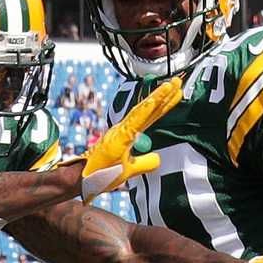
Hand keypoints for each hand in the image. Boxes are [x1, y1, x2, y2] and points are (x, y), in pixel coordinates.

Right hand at [79, 78, 181, 200]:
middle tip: (178, 81)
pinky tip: (154, 101)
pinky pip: (133, 122)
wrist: (84, 181)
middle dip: (164, 95)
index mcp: (128, 133)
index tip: (177, 92)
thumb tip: (158, 158)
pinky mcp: (117, 138)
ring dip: (157, 97)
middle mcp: (125, 128)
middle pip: (148, 110)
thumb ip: (145, 163)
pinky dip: (144, 110)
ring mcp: (120, 131)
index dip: (164, 104)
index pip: (150, 116)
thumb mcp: (130, 170)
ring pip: (142, 111)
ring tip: (170, 85)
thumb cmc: (103, 174)